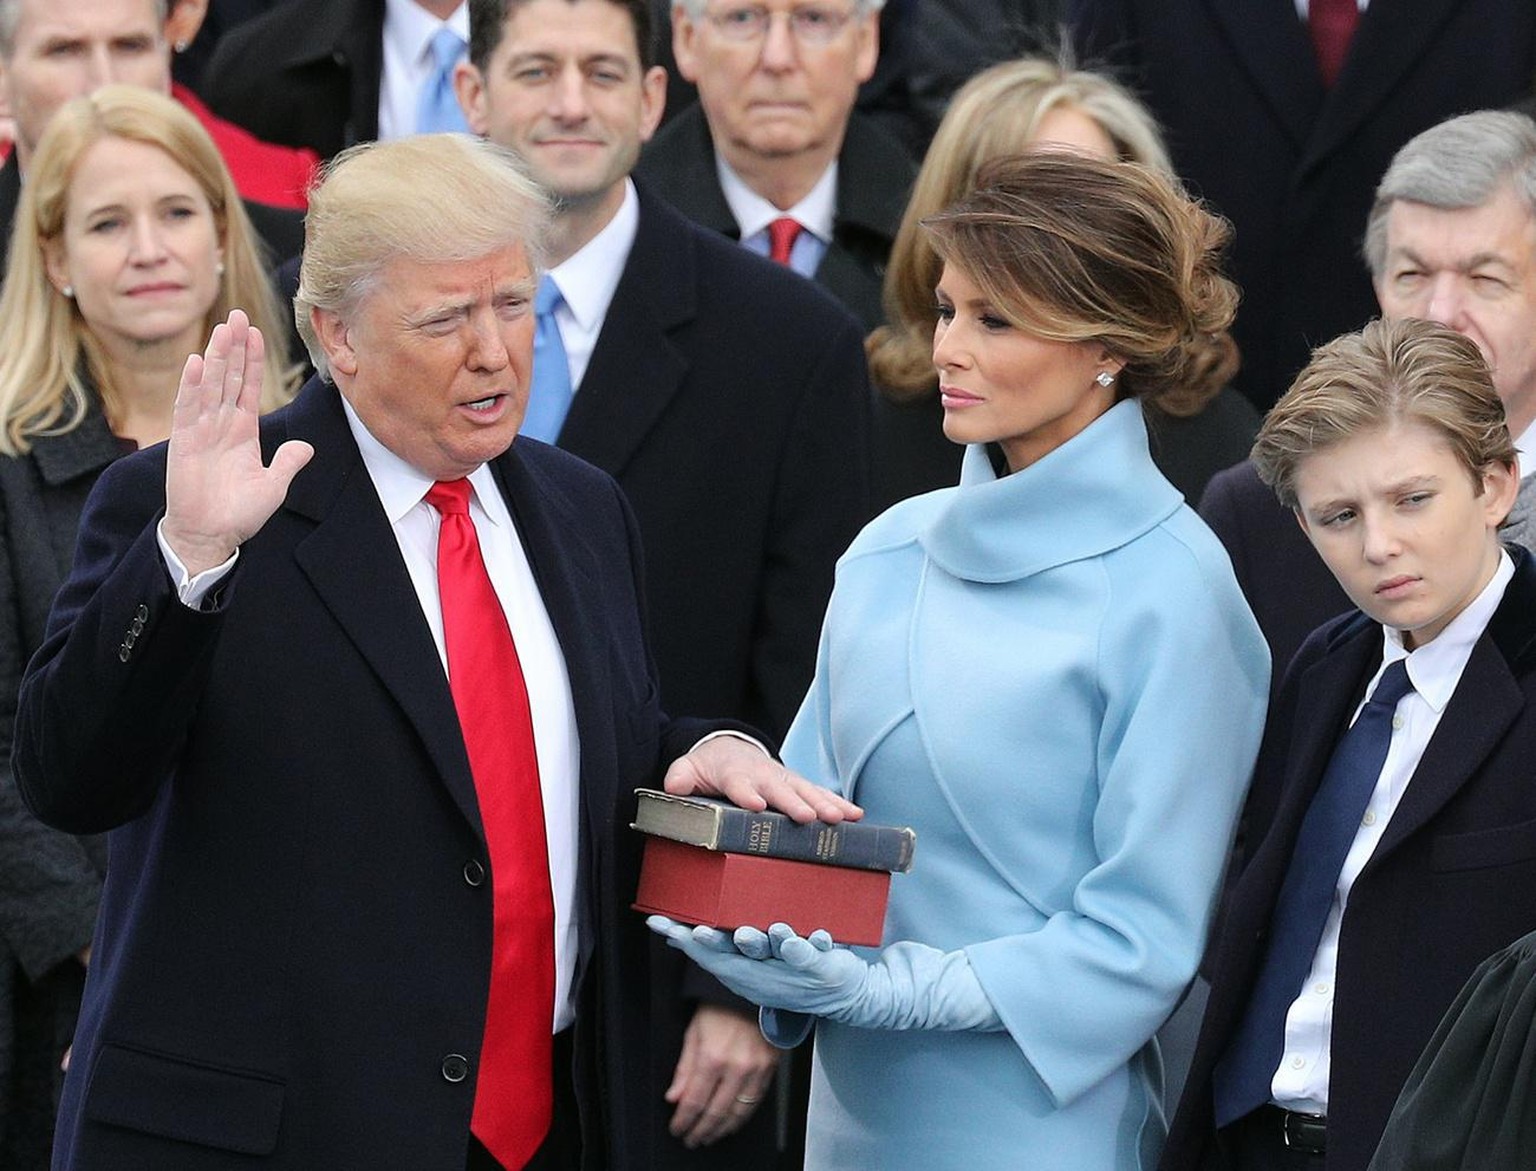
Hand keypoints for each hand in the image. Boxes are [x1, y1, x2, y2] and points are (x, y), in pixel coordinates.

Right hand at [162, 310, 312, 574]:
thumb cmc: (239, 514)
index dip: (252, 360)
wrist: (210, 536)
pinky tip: (196, 362)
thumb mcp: (273, 486)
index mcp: (243, 431)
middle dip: (234, 347)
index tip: (255, 333)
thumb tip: (306, 447)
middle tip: (239, 315)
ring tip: (223, 328)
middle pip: (229, 377)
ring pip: (211, 385)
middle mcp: (222, 425)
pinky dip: (192, 386)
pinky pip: (188, 408)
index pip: (249, 387)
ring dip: (216, 357)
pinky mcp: (184, 442)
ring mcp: (202, 431)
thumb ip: (288, 463)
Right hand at [651, 919, 870, 1017]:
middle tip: (697, 931)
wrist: (844, 996)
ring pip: (771, 952)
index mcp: (743, 970)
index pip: (708, 955)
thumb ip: (717, 949)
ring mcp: (791, 969)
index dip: (683, 939)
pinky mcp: (820, 966)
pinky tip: (804, 939)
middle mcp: (763, 971)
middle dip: (715, 944)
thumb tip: (675, 935)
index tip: (658, 922)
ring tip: (746, 932)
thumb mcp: (748, 964)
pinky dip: (807, 947)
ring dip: (759, 942)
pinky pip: (813, 955)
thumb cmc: (789, 971)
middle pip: (734, 956)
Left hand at [663, 735, 860, 824]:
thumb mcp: (688, 769)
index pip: (739, 783)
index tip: (756, 805)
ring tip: (840, 819)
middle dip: (793, 802)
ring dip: (823, 804)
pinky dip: (838, 803)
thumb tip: (675, 785)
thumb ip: (681, 776)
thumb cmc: (709, 767)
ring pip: (805, 791)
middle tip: (807, 817)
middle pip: (779, 789)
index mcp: (734, 773)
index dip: (747, 793)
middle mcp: (763, 774)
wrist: (729, 749)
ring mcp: (783, 779)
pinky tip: (855, 815)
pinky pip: (819, 793)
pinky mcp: (797, 785)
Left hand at [664, 1004, 776, 1147]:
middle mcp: (736, 1067)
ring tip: (709, 1136)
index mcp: (712, 1057)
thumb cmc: (721, 1005)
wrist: (754, 990)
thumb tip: (674, 1097)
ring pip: (738, 1113)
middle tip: (692, 1139)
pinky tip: (732, 1123)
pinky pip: (756, 1102)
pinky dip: (742, 1117)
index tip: (677, 1128)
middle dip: (701, 1131)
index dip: (684, 1120)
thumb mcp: (694, 1032)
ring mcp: (756, 1070)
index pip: (694, 1101)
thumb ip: (684, 1068)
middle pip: (716, 1112)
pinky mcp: (770, 1069)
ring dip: (721, 1130)